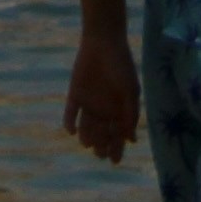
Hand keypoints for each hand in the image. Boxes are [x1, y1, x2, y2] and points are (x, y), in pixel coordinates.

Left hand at [63, 30, 141, 160]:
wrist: (103, 42)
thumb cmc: (121, 65)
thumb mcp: (131, 90)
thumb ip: (131, 114)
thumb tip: (132, 140)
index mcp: (118, 112)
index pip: (117, 138)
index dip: (115, 151)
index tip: (113, 160)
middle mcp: (103, 111)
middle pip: (101, 138)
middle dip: (100, 148)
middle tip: (100, 150)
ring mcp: (88, 105)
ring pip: (85, 131)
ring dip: (86, 139)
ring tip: (89, 139)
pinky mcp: (75, 96)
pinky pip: (70, 115)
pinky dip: (69, 124)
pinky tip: (72, 130)